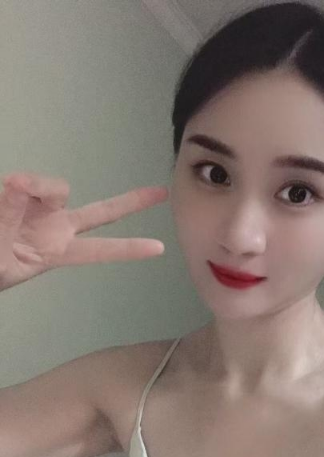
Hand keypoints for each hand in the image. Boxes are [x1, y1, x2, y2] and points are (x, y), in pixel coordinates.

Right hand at [0, 172, 167, 290]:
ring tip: (11, 191)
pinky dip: (14, 186)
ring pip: (55, 187)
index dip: (129, 249)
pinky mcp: (16, 193)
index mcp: (56, 252)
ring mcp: (38, 208)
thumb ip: (10, 220)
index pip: (100, 250)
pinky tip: (8, 189)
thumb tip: (21, 185)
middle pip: (100, 212)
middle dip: (130, 203)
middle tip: (162, 193)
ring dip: (38, 187)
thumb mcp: (2, 261)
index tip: (159, 249)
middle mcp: (55, 227)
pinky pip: (21, 183)